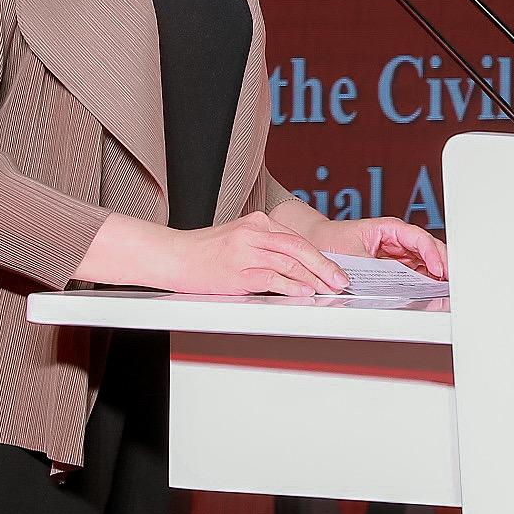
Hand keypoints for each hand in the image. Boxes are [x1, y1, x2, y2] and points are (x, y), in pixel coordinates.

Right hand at [152, 211, 346, 296]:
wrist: (173, 255)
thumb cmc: (204, 251)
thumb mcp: (238, 238)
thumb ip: (266, 245)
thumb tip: (296, 265)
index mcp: (257, 222)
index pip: (297, 239)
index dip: (320, 256)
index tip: (335, 269)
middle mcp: (254, 233)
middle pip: (300, 249)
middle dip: (325, 267)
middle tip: (341, 280)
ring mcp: (246, 251)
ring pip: (290, 263)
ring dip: (314, 279)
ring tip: (328, 289)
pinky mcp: (238, 271)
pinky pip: (273, 278)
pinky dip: (292, 286)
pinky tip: (304, 292)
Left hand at [286, 207, 449, 282]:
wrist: (315, 244)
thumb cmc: (330, 241)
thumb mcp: (349, 254)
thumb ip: (368, 267)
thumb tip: (381, 282)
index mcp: (389, 228)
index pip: (418, 238)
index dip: (432, 253)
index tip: (438, 269)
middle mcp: (397, 240)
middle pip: (428, 250)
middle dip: (442, 264)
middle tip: (452, 282)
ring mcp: (397, 254)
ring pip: (424, 262)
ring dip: (437, 274)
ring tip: (447, 290)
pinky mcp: (394, 267)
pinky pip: (415, 273)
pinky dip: (425, 281)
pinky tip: (432, 291)